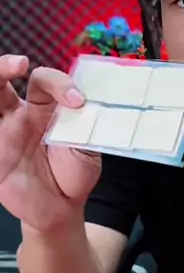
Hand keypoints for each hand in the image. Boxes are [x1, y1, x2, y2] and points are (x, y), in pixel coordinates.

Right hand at [0, 54, 100, 232]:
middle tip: (20, 64)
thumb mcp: (86, 147)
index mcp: (45, 108)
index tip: (77, 102)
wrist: (61, 208)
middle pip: (2, 78)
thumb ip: (84, 124)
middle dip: (5, 65)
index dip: (60, 84)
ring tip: (5, 72)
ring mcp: (2, 132)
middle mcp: (19, 114)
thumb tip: (84, 102)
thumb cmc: (74, 174)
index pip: (43, 80)